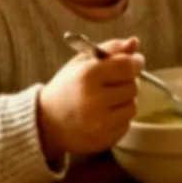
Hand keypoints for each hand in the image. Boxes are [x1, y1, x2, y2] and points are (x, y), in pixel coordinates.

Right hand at [38, 37, 144, 159]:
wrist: (46, 122)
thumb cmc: (66, 88)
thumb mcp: (82, 63)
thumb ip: (109, 49)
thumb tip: (135, 42)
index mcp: (87, 76)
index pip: (127, 66)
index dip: (135, 62)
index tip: (134, 62)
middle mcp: (94, 101)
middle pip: (133, 86)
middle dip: (126, 82)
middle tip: (110, 83)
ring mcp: (99, 123)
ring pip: (133, 106)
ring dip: (124, 101)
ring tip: (105, 100)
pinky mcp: (104, 139)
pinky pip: (127, 123)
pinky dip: (119, 118)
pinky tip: (103, 115)